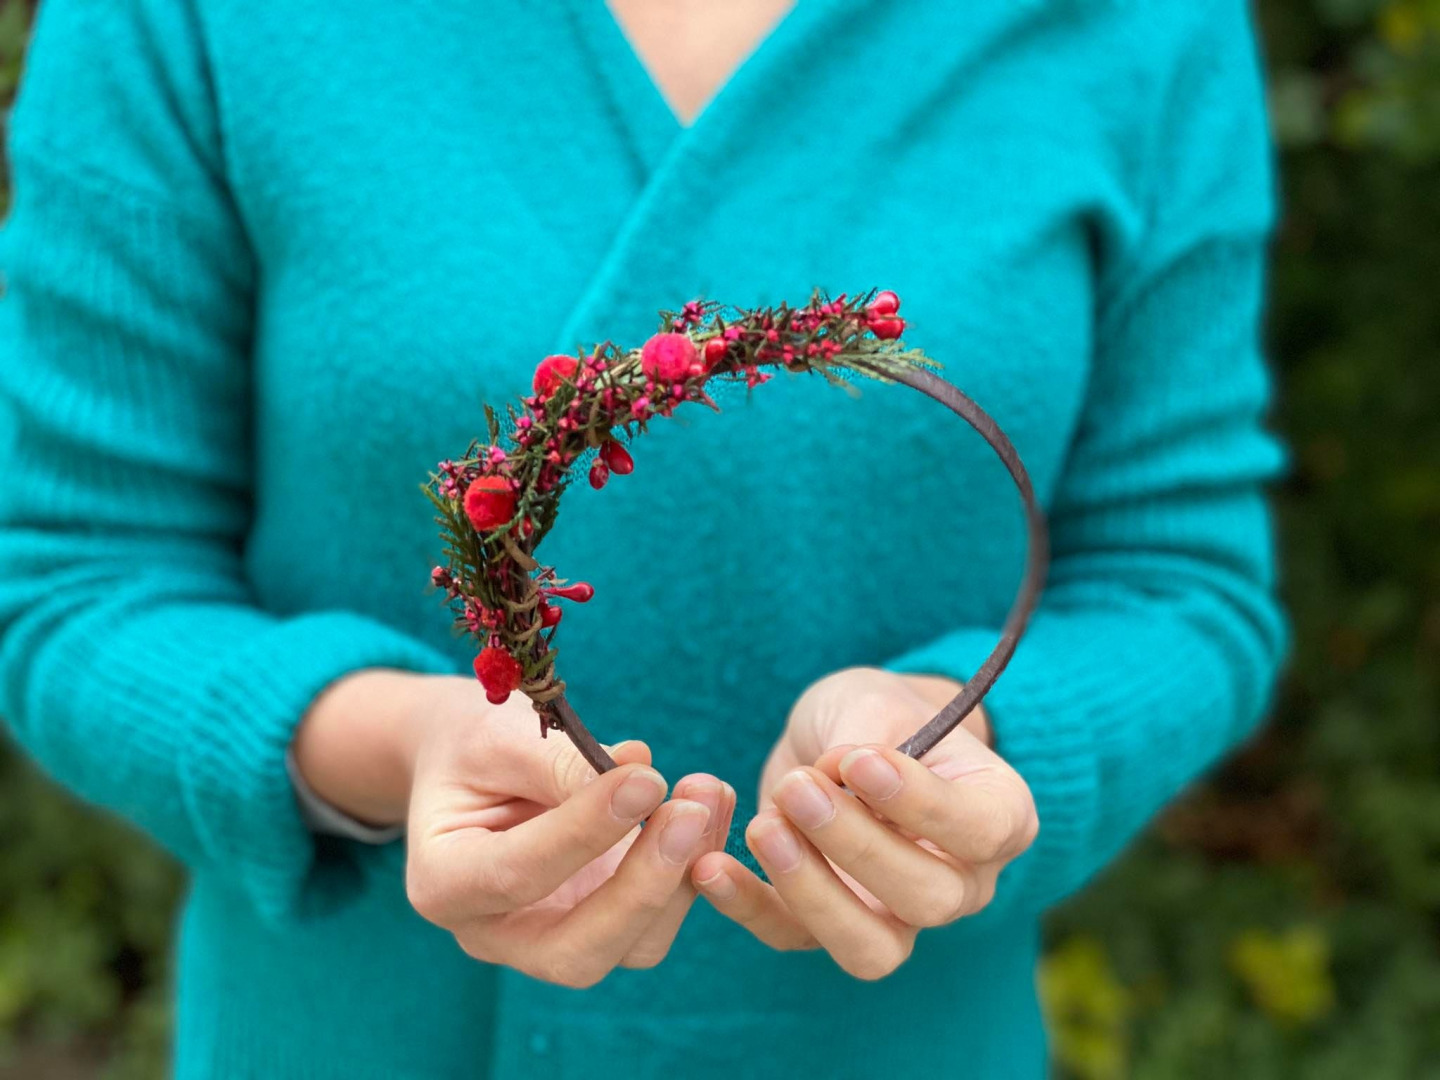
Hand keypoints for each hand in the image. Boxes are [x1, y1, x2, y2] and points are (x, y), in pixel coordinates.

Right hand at [294, 671, 734, 986]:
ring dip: (683, 876)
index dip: (585, 832)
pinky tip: (714, 804)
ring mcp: (553, 938)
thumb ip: (559, 765)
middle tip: (691, 810)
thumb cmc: (476, 743)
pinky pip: (660, 918)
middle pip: (577, 951)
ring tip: (711, 793)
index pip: (516, 876)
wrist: (476, 760)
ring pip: (632, 947)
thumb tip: (640, 781)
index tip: (646, 779)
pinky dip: (694, 865)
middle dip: (643, 887)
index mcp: (444, 884)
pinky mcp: (604, 924)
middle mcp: (495, 933)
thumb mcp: (500, 737)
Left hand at [691, 667, 1036, 979]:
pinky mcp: (829, 926)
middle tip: (799, 789)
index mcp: (997, 815)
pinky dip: (749, 909)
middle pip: (927, 897)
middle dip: (856, 846)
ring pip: (871, 947)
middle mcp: (961, 881)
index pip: (981, 829)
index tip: (859, 761)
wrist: (841, 735)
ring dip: (812, 893)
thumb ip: (868, 735)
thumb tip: (838, 774)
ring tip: (763, 826)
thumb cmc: (875, 714)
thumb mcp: (876, 702)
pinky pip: (795, 938)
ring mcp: (897, 916)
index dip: (921, 803)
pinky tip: (711, 866)